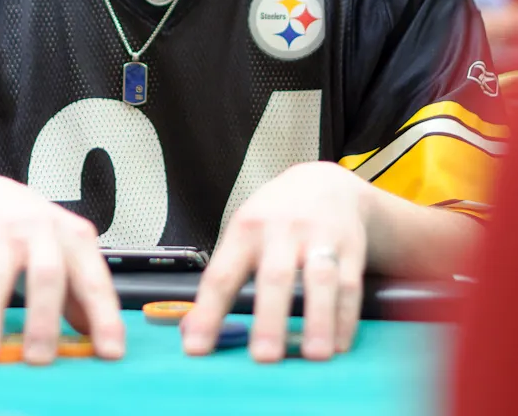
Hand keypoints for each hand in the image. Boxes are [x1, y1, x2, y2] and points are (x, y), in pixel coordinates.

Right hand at [0, 175, 124, 364]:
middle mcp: (42, 230)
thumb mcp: (65, 254)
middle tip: (40, 361)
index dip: (104, 316)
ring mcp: (4, 230)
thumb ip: (80, 295)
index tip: (110, 354)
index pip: (94, 280)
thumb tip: (94, 342)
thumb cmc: (35, 233)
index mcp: (75, 237)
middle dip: (44, 319)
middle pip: (47, 274)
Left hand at [182, 162, 368, 361]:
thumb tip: (191, 330)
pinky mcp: (350, 247)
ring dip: (318, 319)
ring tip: (314, 355)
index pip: (221, 274)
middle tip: (264, 357)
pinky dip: (346, 317)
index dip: (208, 312)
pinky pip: (350, 284)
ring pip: (320, 279)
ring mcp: (318, 236)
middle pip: (275, 276)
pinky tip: (340, 345)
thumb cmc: (275, 216)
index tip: (196, 349)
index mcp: (246, 230)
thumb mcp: (243, 233)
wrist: (325, 183)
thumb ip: (224, 277)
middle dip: (270, 318)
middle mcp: (281, 230)